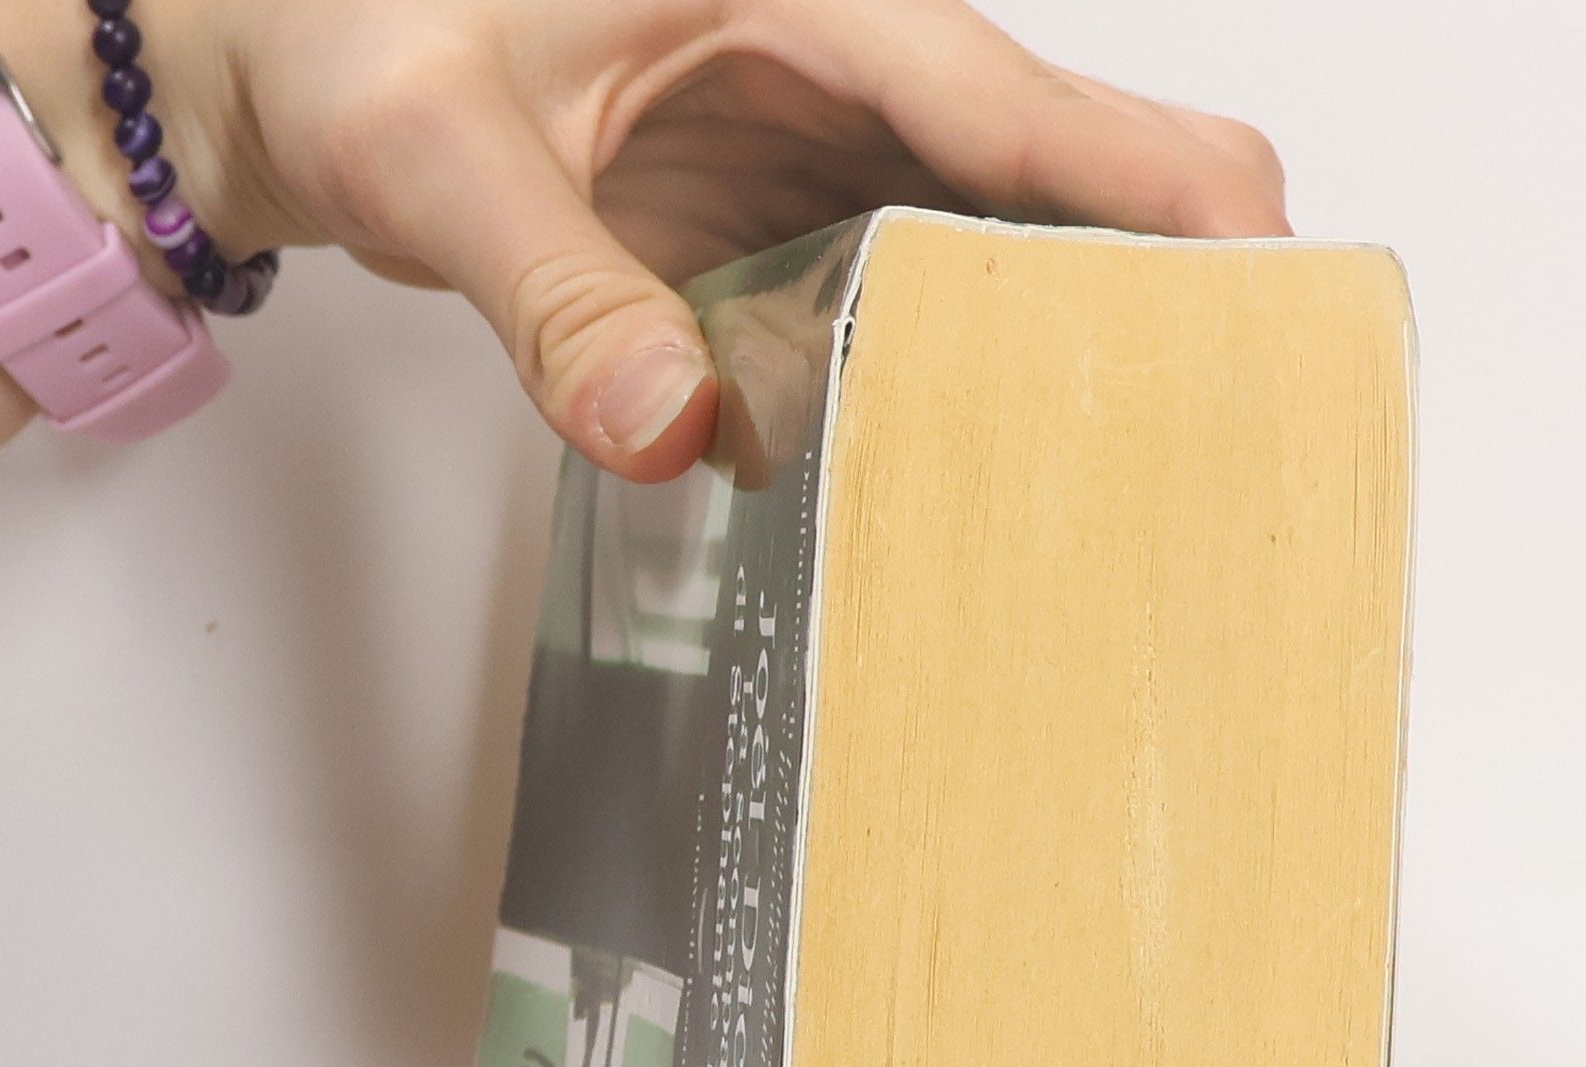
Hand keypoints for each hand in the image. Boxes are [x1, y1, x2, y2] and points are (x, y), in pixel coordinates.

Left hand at [0, 0, 1286, 473]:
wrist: (307, 60)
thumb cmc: (361, 32)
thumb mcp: (437, 150)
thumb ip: (553, 291)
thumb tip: (674, 425)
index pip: (1024, 103)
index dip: (1167, 197)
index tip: (1278, 292)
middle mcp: (847, 72)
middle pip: (1067, 185)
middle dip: (1146, 301)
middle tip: (1209, 444)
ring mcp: (830, 161)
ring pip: (1000, 268)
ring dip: (1040, 376)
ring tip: (1092, 500)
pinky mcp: (795, 237)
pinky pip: (907, 326)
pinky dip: (931, 402)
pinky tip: (931, 483)